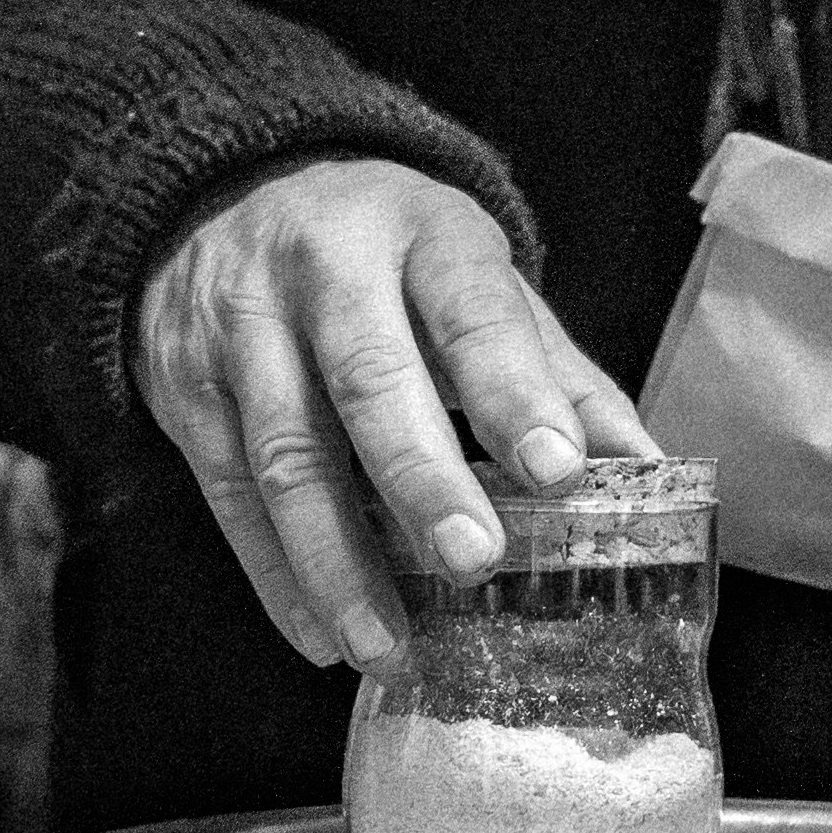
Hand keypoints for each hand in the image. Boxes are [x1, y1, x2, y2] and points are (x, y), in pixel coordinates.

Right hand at [133, 162, 657, 673]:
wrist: (226, 190)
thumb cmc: (384, 256)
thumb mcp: (471, 277)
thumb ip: (554, 373)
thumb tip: (647, 471)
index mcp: (421, 232)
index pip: (471, 309)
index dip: (514, 389)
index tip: (558, 469)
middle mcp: (326, 269)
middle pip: (369, 378)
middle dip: (421, 477)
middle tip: (473, 560)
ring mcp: (242, 325)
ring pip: (286, 450)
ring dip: (337, 558)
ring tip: (387, 643)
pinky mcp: (184, 384)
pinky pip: (229, 491)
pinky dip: (275, 572)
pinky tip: (321, 631)